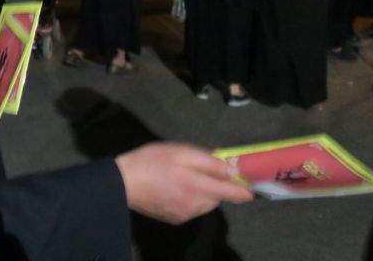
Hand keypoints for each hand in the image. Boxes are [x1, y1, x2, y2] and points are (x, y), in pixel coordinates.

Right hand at [115, 142, 253, 224]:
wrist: (121, 183)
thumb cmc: (150, 161)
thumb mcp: (180, 151)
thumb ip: (209, 161)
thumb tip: (233, 170)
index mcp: (199, 187)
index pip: (235, 194)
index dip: (246, 188)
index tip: (251, 182)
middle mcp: (196, 206)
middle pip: (219, 197)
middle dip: (215, 184)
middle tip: (199, 169)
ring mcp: (185, 215)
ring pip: (205, 203)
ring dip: (202, 192)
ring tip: (182, 177)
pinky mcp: (175, 219)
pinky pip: (192, 209)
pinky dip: (190, 199)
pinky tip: (173, 188)